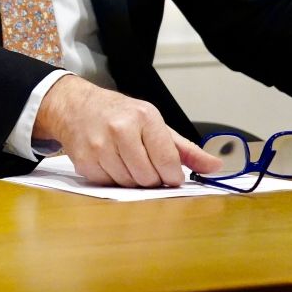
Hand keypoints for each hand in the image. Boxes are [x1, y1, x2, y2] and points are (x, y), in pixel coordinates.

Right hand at [34, 75, 219, 186]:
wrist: (75, 106)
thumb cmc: (120, 115)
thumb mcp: (154, 124)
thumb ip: (186, 149)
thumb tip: (216, 167)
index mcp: (143, 117)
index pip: (168, 161)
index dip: (172, 174)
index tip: (170, 172)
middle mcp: (120, 129)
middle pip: (149, 177)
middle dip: (151, 177)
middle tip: (145, 164)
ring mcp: (98, 145)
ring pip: (129, 184)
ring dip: (132, 180)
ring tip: (126, 162)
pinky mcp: (84, 160)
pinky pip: (109, 184)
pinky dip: (113, 179)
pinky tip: (110, 163)